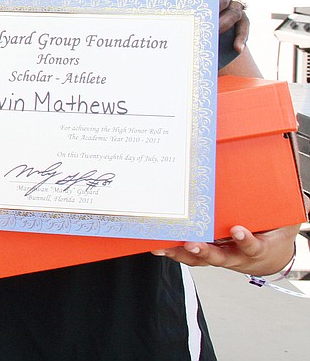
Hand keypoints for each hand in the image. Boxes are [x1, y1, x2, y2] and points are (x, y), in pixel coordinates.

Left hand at [152, 222, 300, 275]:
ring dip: (181, 253)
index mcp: (257, 248)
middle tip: (193, 243)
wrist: (269, 256)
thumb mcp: (285, 221)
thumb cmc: (274, 233)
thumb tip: (300, 195)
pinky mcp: (207, 254)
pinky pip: (190, 256)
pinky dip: (174, 251)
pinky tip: (158, 243)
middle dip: (205, 251)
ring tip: (163, 245)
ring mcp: (220, 257)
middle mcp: (236, 256)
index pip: (253, 246)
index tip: (238, 230)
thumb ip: (291, 208)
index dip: (246, 240)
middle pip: (219, 257)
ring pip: (200, 259)